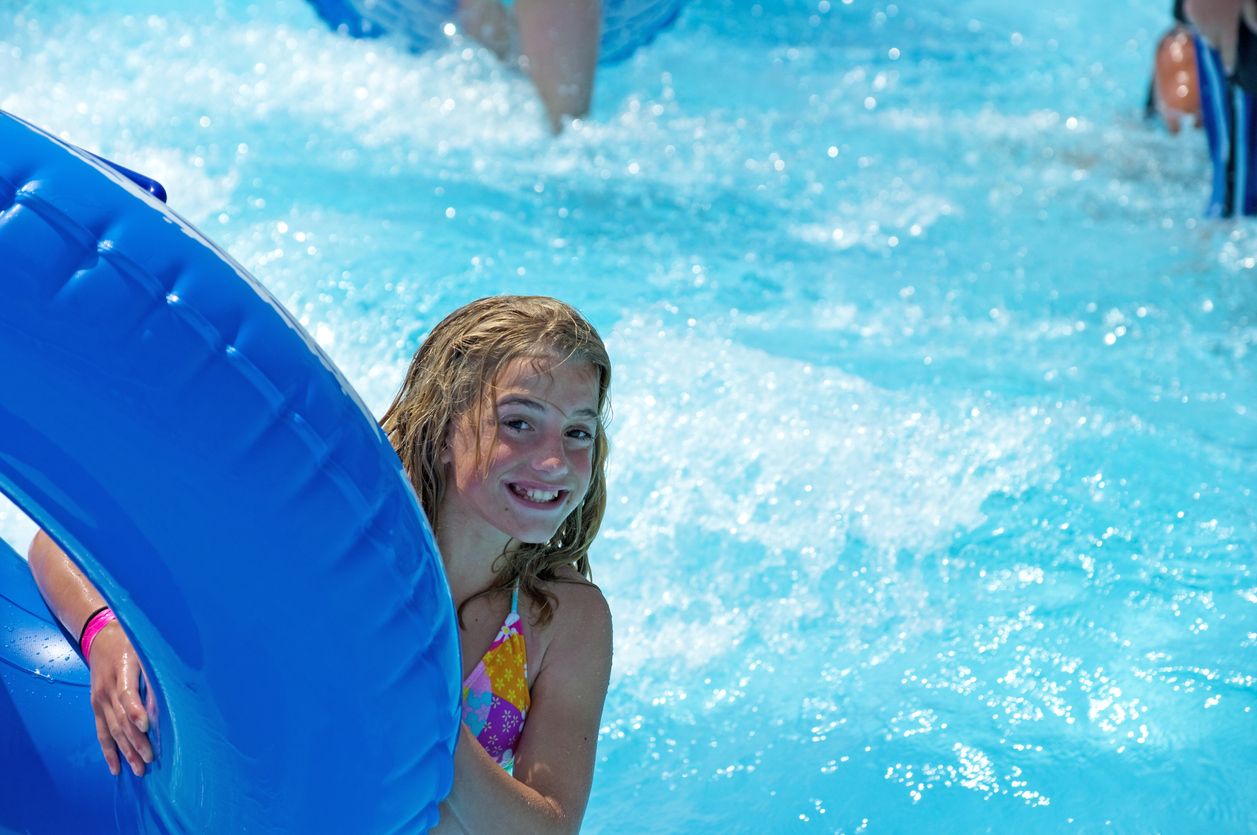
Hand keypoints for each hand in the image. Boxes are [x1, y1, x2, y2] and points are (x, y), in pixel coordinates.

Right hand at [87, 623, 153, 776]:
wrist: (101, 637)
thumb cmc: (132, 642)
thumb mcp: (145, 650)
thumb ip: (153, 674)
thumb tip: (164, 701)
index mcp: (122, 670)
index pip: (127, 694)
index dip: (135, 711)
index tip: (146, 726)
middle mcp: (107, 689)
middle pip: (121, 719)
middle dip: (136, 741)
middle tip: (150, 759)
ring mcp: (99, 700)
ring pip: (112, 730)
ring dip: (125, 751)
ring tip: (139, 769)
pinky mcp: (96, 707)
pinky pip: (101, 732)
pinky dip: (108, 751)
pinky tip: (116, 768)